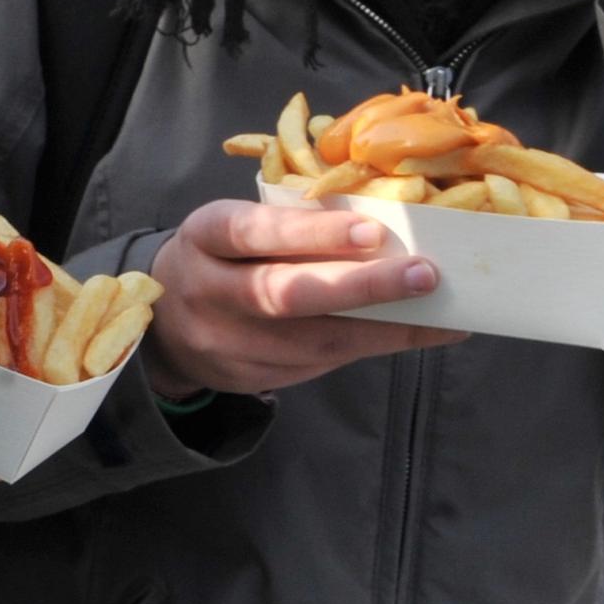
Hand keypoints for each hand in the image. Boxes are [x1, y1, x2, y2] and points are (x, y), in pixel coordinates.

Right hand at [140, 200, 464, 396]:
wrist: (163, 324)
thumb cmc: (223, 257)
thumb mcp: (236, 228)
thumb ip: (289, 226)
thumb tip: (386, 225)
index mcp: (205, 236)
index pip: (254, 232)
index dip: (310, 232)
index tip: (372, 229)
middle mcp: (207, 291)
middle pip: (284, 294)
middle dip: (361, 286)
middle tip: (425, 275)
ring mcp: (224, 342)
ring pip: (310, 341)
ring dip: (383, 327)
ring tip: (440, 311)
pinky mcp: (246, 377)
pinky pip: (317, 365)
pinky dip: (370, 346)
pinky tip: (411, 333)